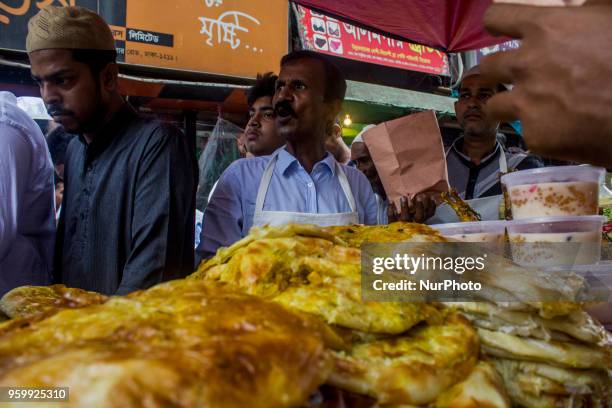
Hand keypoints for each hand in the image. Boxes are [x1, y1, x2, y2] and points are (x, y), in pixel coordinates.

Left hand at [387, 193, 437, 222]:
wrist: (394, 237)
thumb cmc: (406, 226)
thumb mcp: (415, 220)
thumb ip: (420, 212)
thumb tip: (423, 196)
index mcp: (420, 223)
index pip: (428, 215)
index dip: (432, 207)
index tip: (432, 197)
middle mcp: (413, 225)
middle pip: (419, 217)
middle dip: (420, 207)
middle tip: (419, 197)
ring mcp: (403, 225)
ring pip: (405, 217)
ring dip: (405, 206)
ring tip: (403, 197)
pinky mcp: (392, 225)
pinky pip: (392, 217)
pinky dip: (391, 210)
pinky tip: (391, 202)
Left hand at [480, 3, 611, 167]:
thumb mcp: (608, 17)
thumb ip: (583, 13)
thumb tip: (578, 8)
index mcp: (545, 29)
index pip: (497, 17)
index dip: (497, 25)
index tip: (499, 32)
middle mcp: (526, 64)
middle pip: (488, 67)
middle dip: (496, 72)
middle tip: (512, 78)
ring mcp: (526, 102)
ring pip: (494, 106)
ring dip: (506, 106)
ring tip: (527, 111)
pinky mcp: (535, 135)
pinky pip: (528, 133)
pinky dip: (542, 133)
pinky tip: (564, 133)